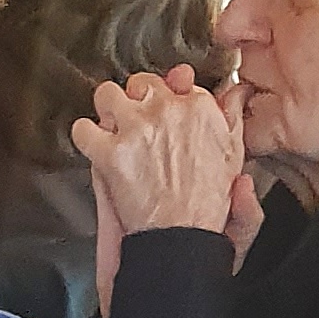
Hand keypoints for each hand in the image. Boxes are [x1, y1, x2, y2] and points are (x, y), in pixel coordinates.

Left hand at [72, 62, 244, 239]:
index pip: (173, 81)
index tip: (160, 108)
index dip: (164, 95)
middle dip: (135, 100)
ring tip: (112, 127)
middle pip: (140, 83)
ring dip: (107, 109)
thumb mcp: (234, 153)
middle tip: (135, 122)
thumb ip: (231, 116)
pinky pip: (83, 129)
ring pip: (107, 95)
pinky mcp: (111, 153)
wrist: (182, 237)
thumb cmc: (207, 202)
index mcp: (198, 107)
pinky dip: (84, 137)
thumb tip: (234, 92)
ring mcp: (137, 129)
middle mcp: (167, 110)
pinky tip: (93, 146)